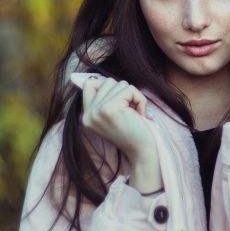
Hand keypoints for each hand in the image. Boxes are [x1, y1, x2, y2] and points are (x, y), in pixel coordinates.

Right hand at [79, 75, 161, 191]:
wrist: (143, 152)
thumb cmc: (133, 132)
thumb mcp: (113, 116)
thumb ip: (105, 99)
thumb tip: (101, 78)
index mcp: (86, 117)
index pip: (89, 84)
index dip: (107, 86)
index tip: (120, 100)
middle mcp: (88, 115)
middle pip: (106, 81)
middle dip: (123, 92)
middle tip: (130, 110)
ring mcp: (96, 111)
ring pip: (119, 83)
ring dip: (133, 96)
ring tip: (135, 113)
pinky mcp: (109, 109)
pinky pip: (129, 89)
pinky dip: (139, 99)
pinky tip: (140, 114)